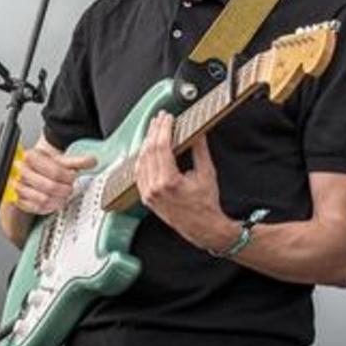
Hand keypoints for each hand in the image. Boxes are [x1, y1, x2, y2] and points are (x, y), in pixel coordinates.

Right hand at [13, 145, 95, 215]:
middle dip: (64, 190)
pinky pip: (36, 208)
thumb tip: (91, 161)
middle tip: (69, 189)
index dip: (68, 177)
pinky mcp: (17, 199)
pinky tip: (54, 202)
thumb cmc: (41, 165)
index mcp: (31, 157)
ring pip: (43, 199)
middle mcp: (21, 171)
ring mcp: (18, 186)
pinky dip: (48, 207)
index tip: (73, 178)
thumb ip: (75, 161)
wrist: (26, 170)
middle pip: (49, 186)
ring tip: (63, 196)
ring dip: (58, 200)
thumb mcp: (58, 160)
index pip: (55, 171)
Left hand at [135, 112, 235, 250]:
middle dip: (154, 131)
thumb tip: (198, 131)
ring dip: (147, 142)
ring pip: (141, 161)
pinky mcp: (146, 197)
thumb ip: (200, 150)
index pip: (161, 147)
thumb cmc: (206, 204)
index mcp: (168, 182)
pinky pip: (139, 173)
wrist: (202, 228)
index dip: (163, 129)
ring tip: (154, 129)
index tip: (167, 118)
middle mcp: (154, 188)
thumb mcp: (206, 173)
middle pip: (149, 151)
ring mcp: (148, 194)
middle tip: (160, 118)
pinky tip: (147, 148)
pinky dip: (142, 157)